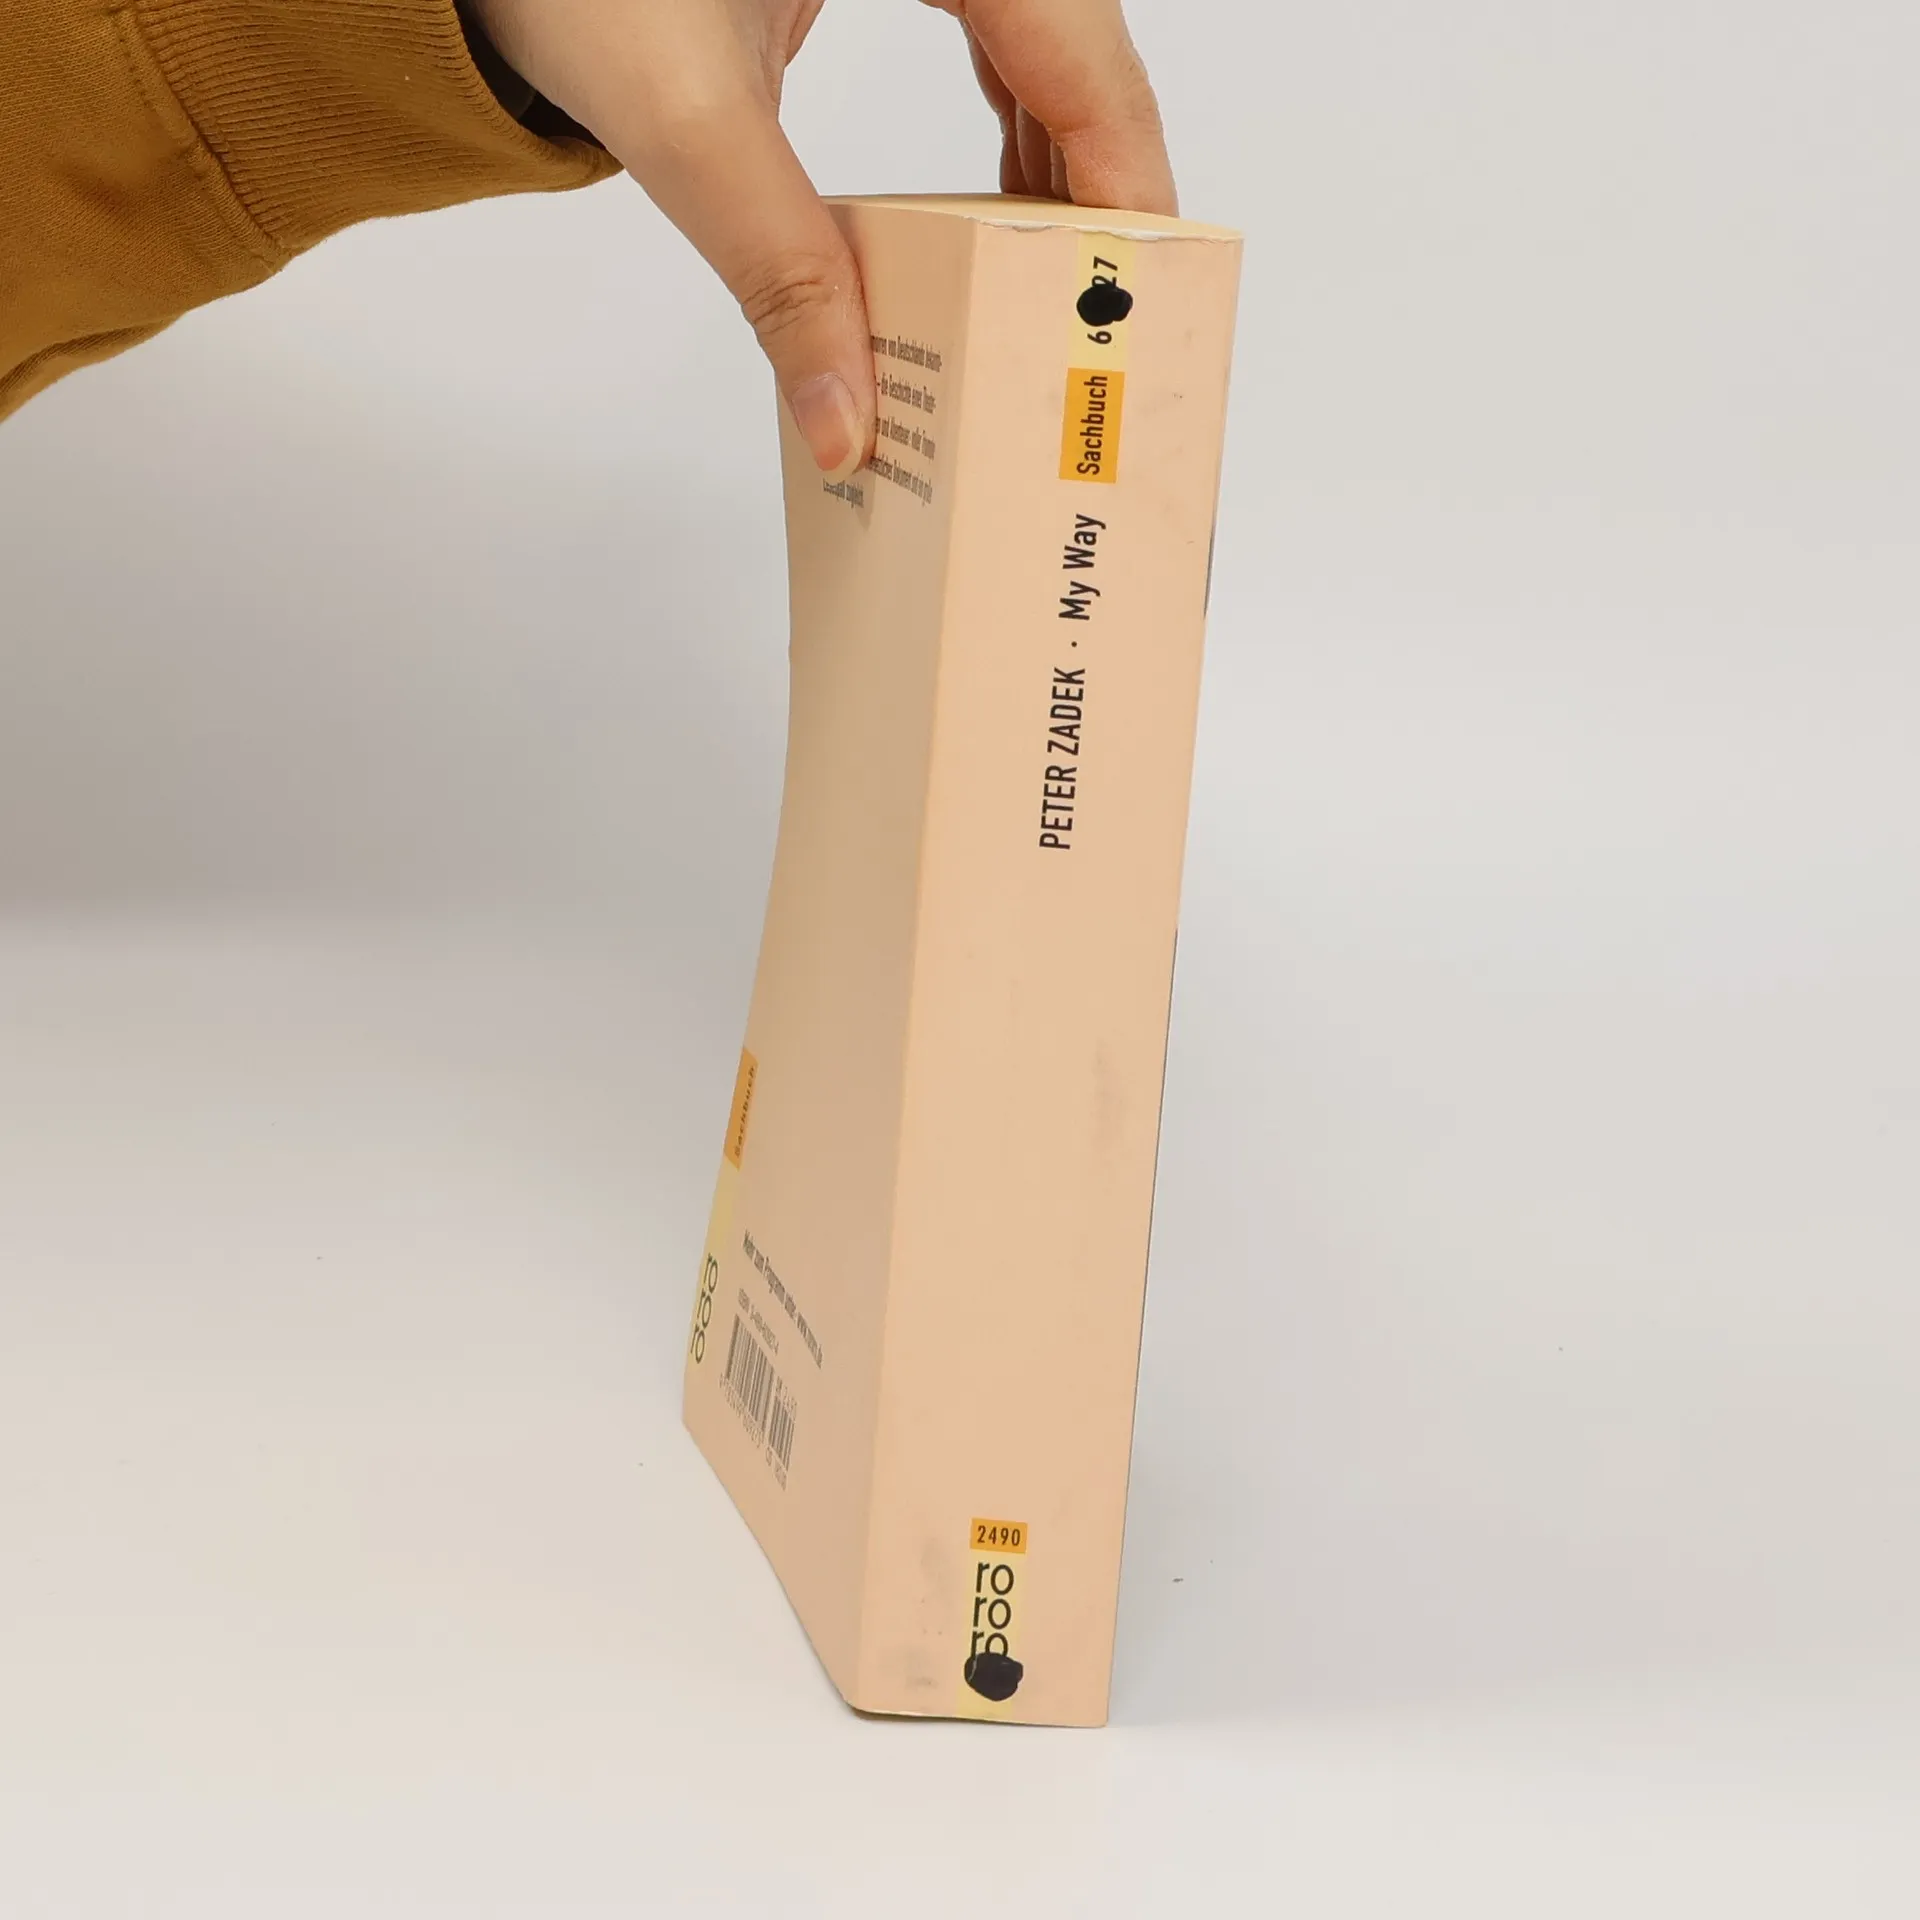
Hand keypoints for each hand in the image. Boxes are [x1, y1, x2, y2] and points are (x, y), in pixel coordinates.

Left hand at [466, 0, 1174, 479]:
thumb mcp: (686, 118)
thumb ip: (777, 269)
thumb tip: (844, 421)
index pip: (1078, 36)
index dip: (1124, 166)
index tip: (1145, 282)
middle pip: (1079, 43)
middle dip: (1098, 181)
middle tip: (1111, 309)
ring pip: (1048, 38)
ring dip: (1059, 159)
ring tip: (1060, 278)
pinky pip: (1000, 29)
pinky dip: (1010, 120)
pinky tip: (999, 202)